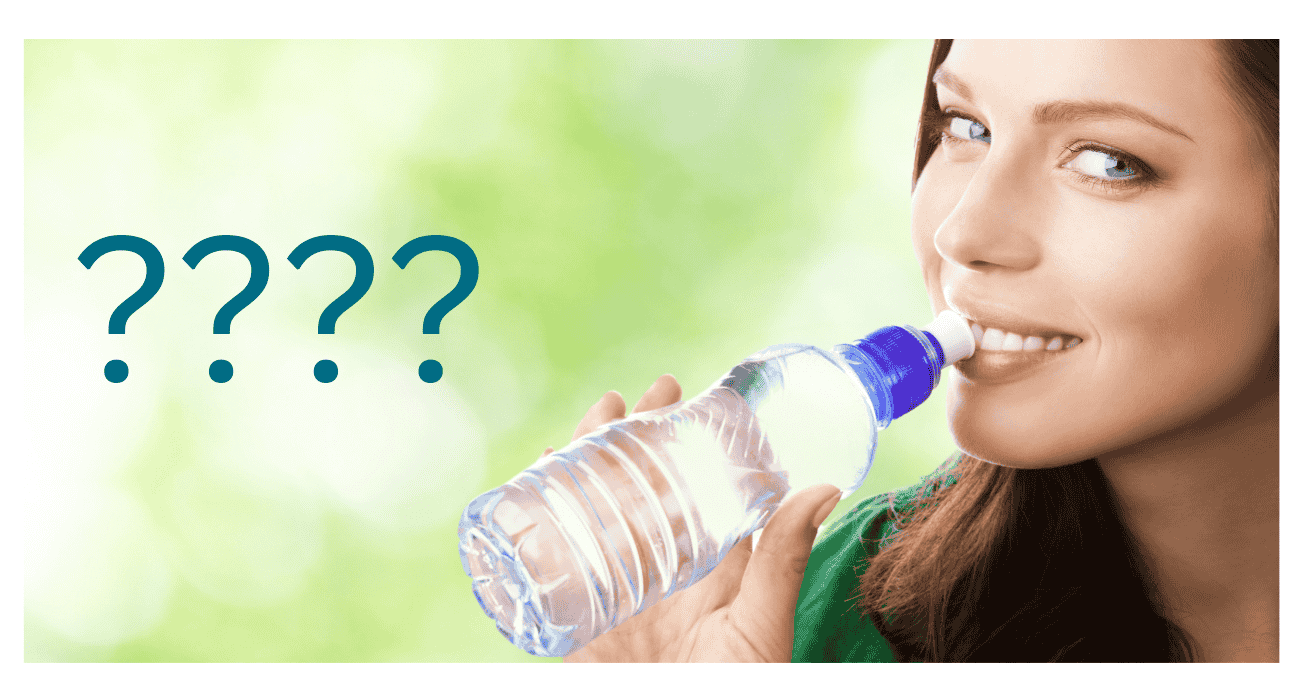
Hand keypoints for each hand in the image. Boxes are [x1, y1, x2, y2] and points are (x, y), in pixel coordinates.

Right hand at [557, 374, 841, 661]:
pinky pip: (553, 554)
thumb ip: (782, 564)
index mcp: (712, 581)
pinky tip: (544, 470)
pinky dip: (542, 511)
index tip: (696, 400)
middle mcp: (664, 579)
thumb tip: (824, 486)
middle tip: (645, 392)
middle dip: (642, 441)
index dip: (700, 450)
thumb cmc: (728, 698)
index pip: (705, 499)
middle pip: (647, 494)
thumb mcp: (760, 631)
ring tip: (601, 413)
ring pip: (600, 513)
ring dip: (594, 461)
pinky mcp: (574, 616)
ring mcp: (617, 593)